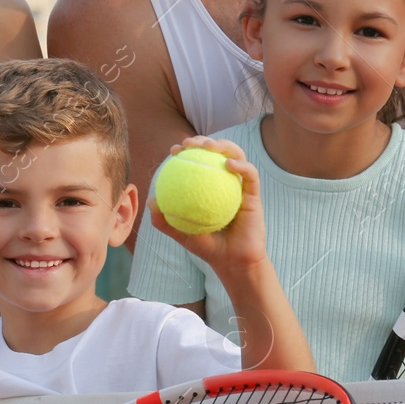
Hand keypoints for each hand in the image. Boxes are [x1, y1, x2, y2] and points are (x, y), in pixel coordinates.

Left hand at [148, 137, 265, 272]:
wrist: (232, 263)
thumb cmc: (208, 248)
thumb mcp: (181, 234)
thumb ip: (164, 220)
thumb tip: (150, 201)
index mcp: (208, 187)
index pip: (198, 161)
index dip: (187, 150)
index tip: (174, 150)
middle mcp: (224, 182)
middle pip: (217, 152)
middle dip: (204, 140)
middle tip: (189, 143)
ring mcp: (240, 187)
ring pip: (237, 156)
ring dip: (224, 145)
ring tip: (209, 146)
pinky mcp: (255, 195)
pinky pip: (250, 175)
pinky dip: (242, 166)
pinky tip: (229, 165)